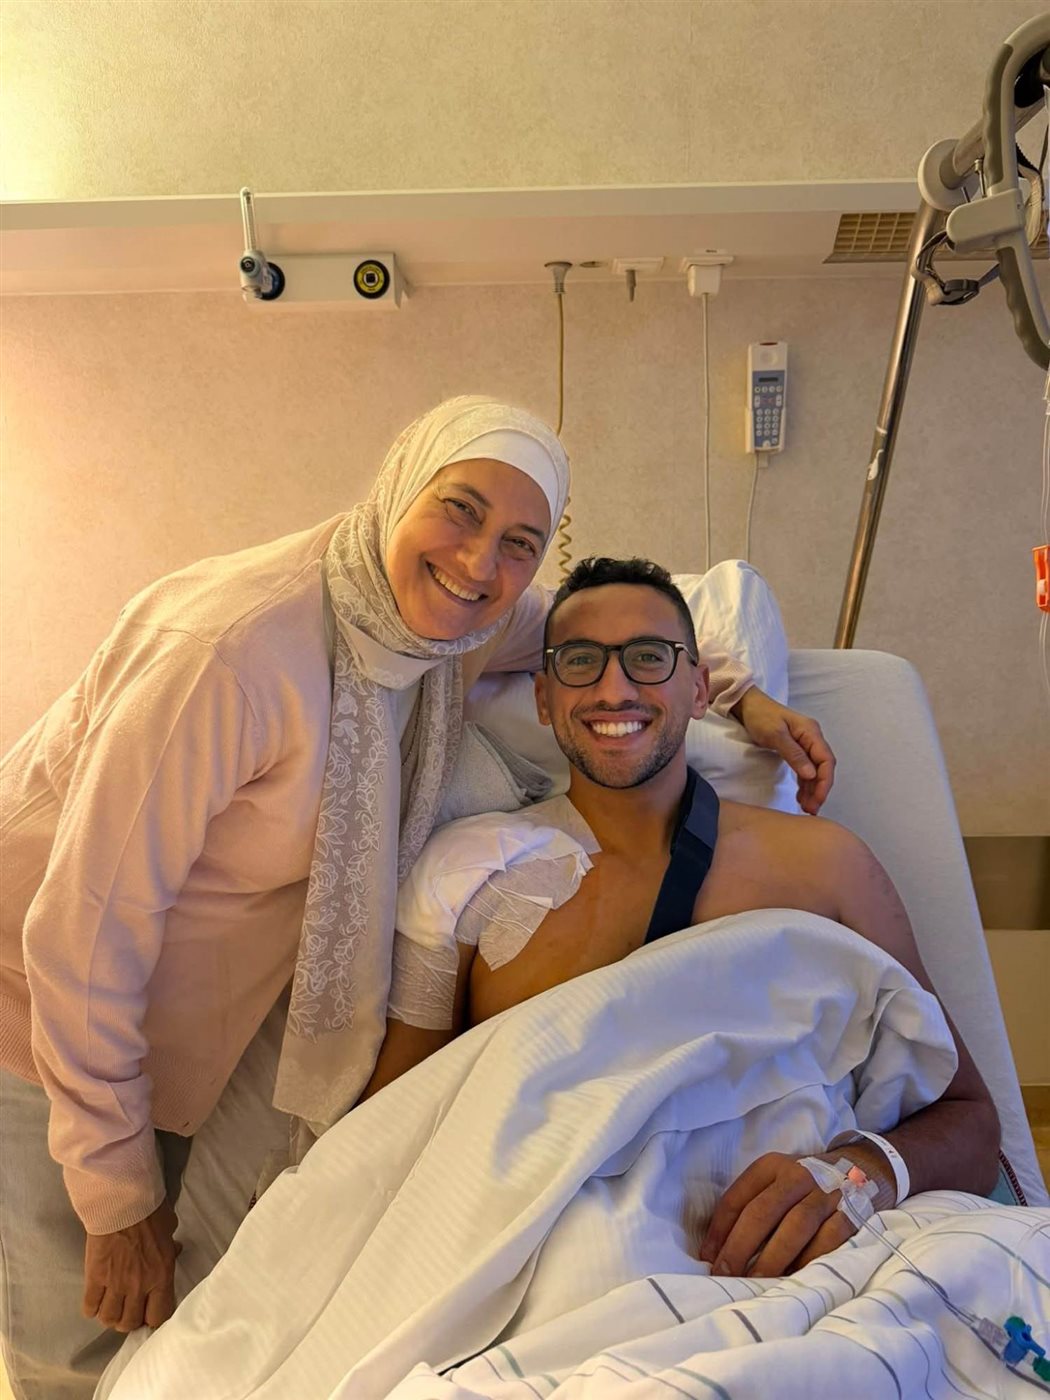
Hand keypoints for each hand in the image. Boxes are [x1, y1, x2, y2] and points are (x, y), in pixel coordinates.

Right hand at [83, 1199, 180, 1332]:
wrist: (122, 1201)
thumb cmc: (150, 1211)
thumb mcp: (170, 1228)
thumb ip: (171, 1246)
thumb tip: (175, 1250)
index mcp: (161, 1275)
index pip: (159, 1316)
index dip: (153, 1318)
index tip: (149, 1312)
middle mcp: (139, 1286)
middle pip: (130, 1322)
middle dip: (129, 1320)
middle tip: (127, 1310)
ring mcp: (115, 1284)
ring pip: (109, 1319)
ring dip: (110, 1316)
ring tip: (111, 1308)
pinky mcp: (94, 1278)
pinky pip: (90, 1306)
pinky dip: (92, 1308)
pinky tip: (95, 1301)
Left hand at [697, 1146, 894, 1276]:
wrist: (859, 1170)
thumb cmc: (801, 1189)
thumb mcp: (773, 1185)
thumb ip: (747, 1209)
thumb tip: (714, 1254)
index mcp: (771, 1166)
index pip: (737, 1198)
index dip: (719, 1231)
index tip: (708, 1259)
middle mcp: (798, 1175)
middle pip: (763, 1211)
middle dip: (741, 1246)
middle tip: (726, 1274)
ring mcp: (825, 1194)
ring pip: (796, 1225)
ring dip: (774, 1257)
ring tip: (756, 1282)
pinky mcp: (851, 1214)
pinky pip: (829, 1240)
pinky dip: (810, 1260)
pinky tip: (795, 1278)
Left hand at [732, 688, 835, 814]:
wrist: (748, 705)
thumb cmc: (761, 716)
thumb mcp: (776, 735)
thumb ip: (794, 754)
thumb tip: (812, 774)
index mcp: (811, 732)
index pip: (826, 760)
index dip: (825, 781)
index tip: (818, 799)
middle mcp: (812, 738)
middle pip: (823, 768)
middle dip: (819, 789)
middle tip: (811, 809)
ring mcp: (804, 744)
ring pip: (814, 771)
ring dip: (812, 789)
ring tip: (806, 807)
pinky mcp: (796, 749)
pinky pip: (805, 769)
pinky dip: (804, 783)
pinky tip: (801, 796)